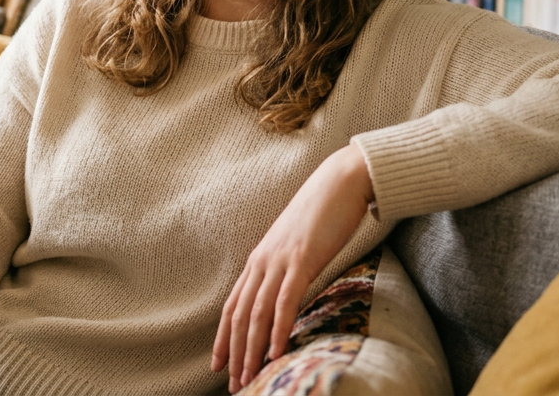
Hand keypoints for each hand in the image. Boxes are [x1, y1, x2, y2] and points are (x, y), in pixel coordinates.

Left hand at [211, 144, 374, 392]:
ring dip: (251, 349)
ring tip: (249, 378)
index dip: (223, 336)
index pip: (233, 304)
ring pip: (257, 313)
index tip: (218, 364)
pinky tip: (275, 352)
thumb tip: (287, 291)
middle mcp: (263, 260)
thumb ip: (287, 267)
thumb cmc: (323, 214)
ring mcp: (280, 260)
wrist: (340, 182)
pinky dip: (278, 329)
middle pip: (240, 314)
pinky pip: (285, 301)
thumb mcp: (297, 245)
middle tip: (233, 384)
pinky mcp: (302, 260)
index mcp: (260, 258)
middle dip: (234, 352)